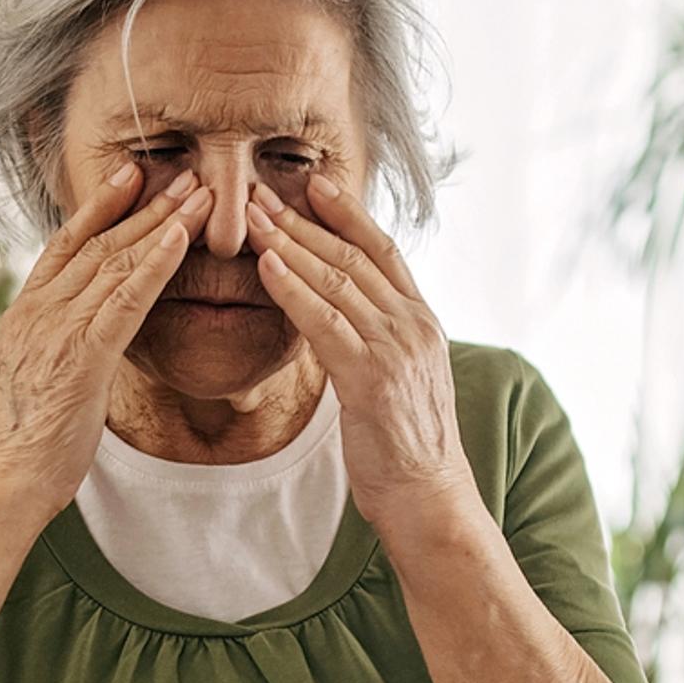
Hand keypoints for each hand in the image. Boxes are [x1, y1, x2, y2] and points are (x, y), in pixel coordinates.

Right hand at [0, 163, 210, 515]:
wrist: (4, 477)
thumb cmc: (23, 440)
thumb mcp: (35, 376)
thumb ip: (55, 342)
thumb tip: (77, 333)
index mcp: (27, 311)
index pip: (66, 243)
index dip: (100, 206)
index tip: (130, 174)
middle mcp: (41, 308)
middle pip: (99, 242)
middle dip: (145, 205)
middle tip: (184, 174)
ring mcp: (60, 327)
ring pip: (117, 261)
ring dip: (162, 223)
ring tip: (198, 195)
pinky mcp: (84, 354)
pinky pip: (126, 299)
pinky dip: (155, 264)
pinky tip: (180, 239)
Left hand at [245, 171, 474, 538]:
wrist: (430, 499)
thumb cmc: (407, 449)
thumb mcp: (400, 382)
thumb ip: (378, 342)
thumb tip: (343, 319)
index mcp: (422, 322)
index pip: (384, 251)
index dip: (348, 213)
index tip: (314, 183)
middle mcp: (413, 326)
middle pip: (353, 256)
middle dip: (304, 220)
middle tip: (262, 191)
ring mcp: (396, 350)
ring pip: (337, 281)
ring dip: (290, 245)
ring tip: (253, 218)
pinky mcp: (372, 379)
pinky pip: (325, 323)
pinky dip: (293, 290)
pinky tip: (266, 267)